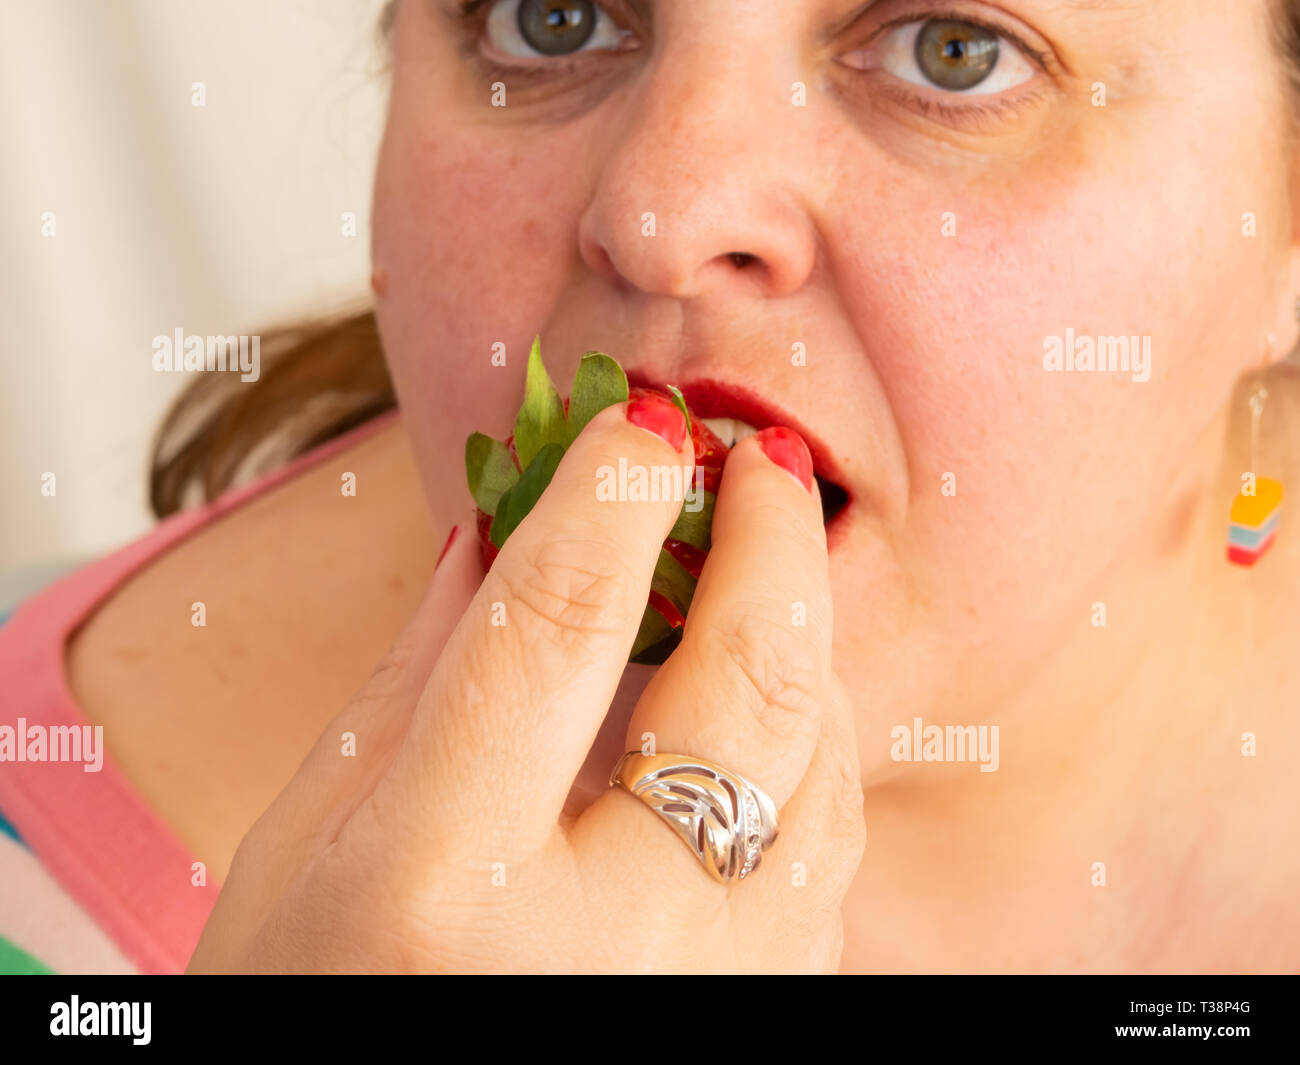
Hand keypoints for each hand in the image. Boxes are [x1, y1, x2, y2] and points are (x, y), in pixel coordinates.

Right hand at [187, 398, 865, 972]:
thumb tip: (499, 521)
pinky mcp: (758, 1007)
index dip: (603, 499)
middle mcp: (602, 945)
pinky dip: (811, 742)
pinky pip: (827, 846)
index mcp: (444, 886)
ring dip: (803, 634)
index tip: (633, 422)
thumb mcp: (313, 834)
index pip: (553, 632)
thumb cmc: (311, 993)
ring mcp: (704, 989)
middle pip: (739, 687)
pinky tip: (767, 694)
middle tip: (759, 458)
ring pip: (820, 764)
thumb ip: (418, 669)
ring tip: (769, 556)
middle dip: (767, 540)